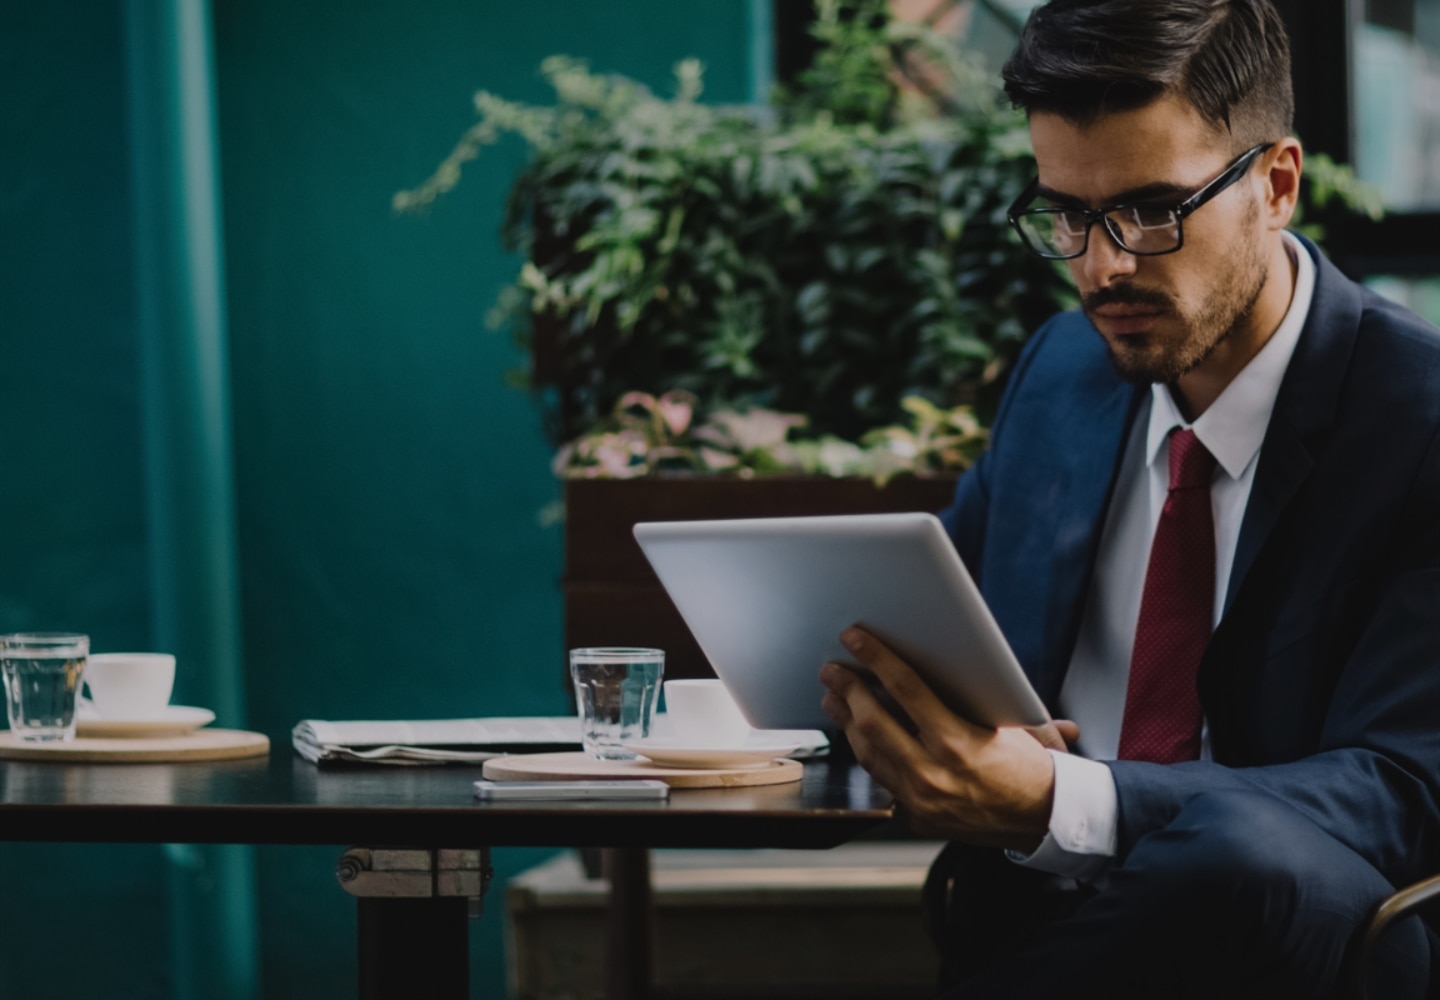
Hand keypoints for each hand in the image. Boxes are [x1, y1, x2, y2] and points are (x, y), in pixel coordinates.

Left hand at [819, 626, 1068, 851]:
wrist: (1045, 820)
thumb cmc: (1030, 767)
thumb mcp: (1006, 721)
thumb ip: (972, 694)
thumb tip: (944, 653)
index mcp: (958, 743)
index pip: (905, 689)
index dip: (876, 658)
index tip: (855, 639)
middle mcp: (933, 773)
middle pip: (872, 722)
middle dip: (847, 689)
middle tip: (832, 669)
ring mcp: (921, 799)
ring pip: (868, 753)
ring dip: (846, 721)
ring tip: (835, 698)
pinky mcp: (917, 816)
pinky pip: (882, 779)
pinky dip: (868, 752)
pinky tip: (858, 734)